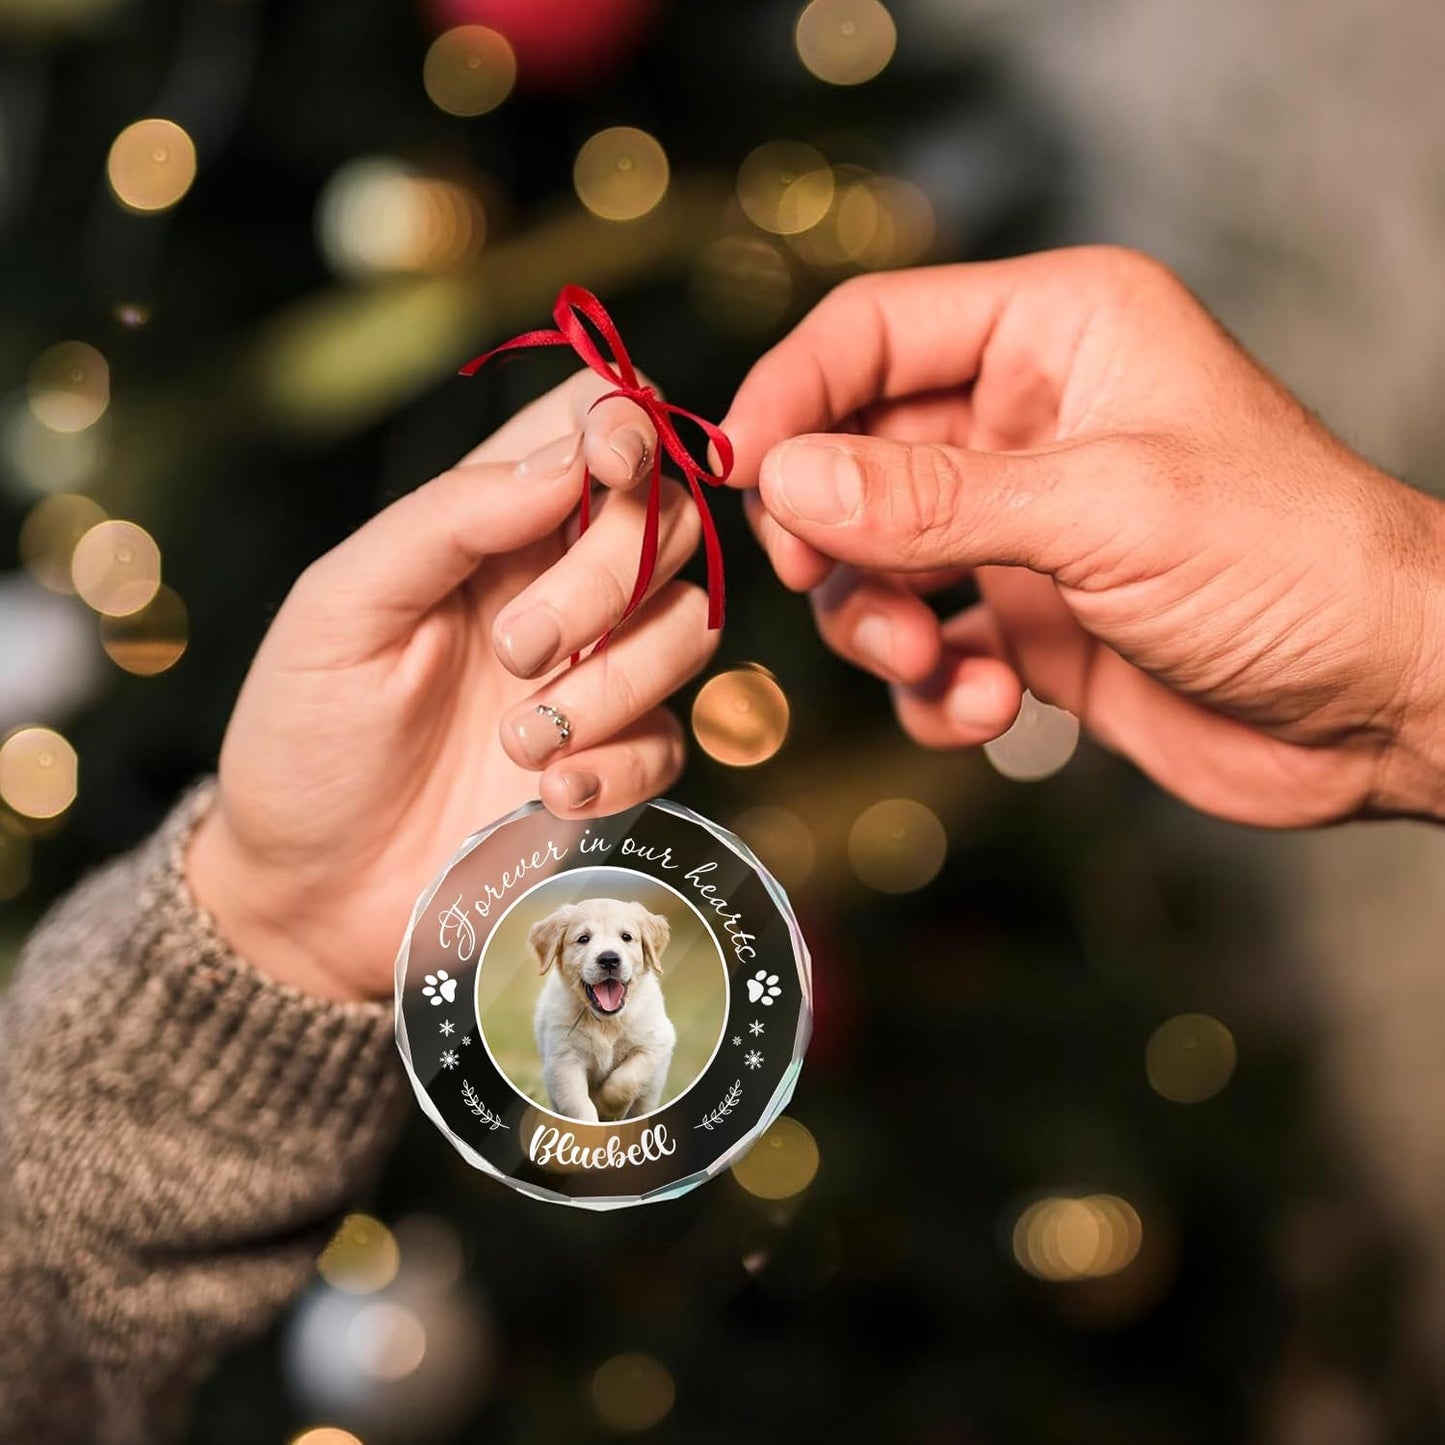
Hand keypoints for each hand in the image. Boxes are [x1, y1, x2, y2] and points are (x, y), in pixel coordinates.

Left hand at [187, 371, 716, 1000]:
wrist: (310, 892)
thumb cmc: (304, 736)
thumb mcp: (342, 607)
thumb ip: (450, 518)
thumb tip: (570, 456)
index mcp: (489, 527)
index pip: (594, 427)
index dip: (628, 424)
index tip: (612, 464)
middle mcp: (558, 587)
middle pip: (669, 521)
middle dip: (609, 576)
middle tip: (515, 648)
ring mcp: (594, 676)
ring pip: (690, 626)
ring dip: (613, 683)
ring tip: (514, 741)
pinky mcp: (615, 762)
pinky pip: (671, 739)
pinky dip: (616, 764)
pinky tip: (544, 792)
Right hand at [724, 246, 1444, 826]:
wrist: (1380, 706)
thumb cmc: (1292, 564)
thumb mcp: (1102, 513)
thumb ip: (931, 499)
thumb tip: (786, 477)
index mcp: (1055, 333)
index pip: (872, 333)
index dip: (791, 398)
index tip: (734, 474)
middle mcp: (1026, 420)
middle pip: (853, 454)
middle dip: (833, 533)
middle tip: (827, 584)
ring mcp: (1020, 526)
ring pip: (875, 559)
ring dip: (878, 621)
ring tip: (930, 662)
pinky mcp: (1025, 620)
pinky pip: (925, 645)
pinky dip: (931, 687)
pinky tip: (986, 711)